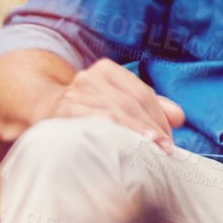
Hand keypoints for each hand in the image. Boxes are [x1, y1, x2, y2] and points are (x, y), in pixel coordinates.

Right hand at [41, 59, 185, 154]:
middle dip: (150, 128)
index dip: (159, 118)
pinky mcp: (60, 112)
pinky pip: (86, 120)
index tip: (168, 141)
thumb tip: (180, 116)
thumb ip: (151, 107)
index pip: (142, 94)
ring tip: (149, 150)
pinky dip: (104, 128)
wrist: (42, 108)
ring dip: (132, 133)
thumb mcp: (120, 101)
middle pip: (129, 104)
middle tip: (163, 151)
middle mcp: (90, 78)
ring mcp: (74, 94)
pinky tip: (115, 140)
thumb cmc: (91, 108)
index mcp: (108, 71)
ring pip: (111, 113)